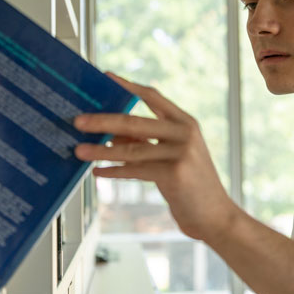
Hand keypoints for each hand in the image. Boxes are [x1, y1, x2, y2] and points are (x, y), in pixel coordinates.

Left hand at [73, 73, 237, 240]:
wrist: (215, 215)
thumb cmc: (191, 186)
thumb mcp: (170, 157)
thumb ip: (145, 142)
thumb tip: (109, 133)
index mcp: (185, 122)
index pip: (153, 97)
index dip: (128, 86)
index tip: (106, 77)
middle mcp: (185, 133)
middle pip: (134, 122)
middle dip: (102, 121)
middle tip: (79, 121)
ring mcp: (181, 152)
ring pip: (131, 149)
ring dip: (101, 151)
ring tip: (79, 151)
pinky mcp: (175, 173)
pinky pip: (135, 170)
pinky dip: (113, 172)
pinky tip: (98, 172)